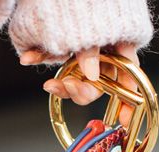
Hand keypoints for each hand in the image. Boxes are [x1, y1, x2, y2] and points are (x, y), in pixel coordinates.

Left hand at [19, 43, 139, 126]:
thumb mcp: (93, 24)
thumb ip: (92, 50)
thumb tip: (92, 75)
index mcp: (121, 43)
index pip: (128, 77)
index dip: (129, 100)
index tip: (125, 120)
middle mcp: (103, 50)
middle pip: (99, 84)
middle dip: (83, 91)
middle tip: (70, 87)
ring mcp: (82, 50)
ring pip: (77, 79)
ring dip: (63, 84)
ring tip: (51, 83)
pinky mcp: (61, 44)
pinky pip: (54, 59)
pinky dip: (41, 58)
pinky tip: (29, 58)